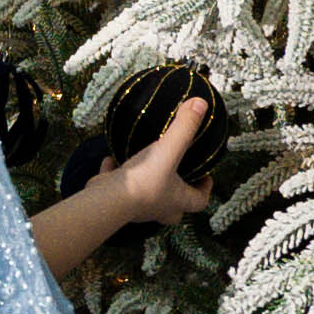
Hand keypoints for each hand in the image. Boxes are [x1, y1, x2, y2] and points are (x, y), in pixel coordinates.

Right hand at [109, 97, 217, 227]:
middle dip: (177, 194)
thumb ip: (184, 127)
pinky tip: (112, 160)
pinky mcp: (113, 201)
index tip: (206, 174)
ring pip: (146, 199)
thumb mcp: (168, 149)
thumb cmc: (144, 179)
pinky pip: (117, 187)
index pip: (199, 201)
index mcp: (177, 200)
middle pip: (174, 209)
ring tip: (147, 164)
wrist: (108, 200)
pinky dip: (116, 174)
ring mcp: (136, 208)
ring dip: (149, 183)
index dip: (205, 188)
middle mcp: (159, 208)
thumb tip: (202, 104)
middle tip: (178, 175)